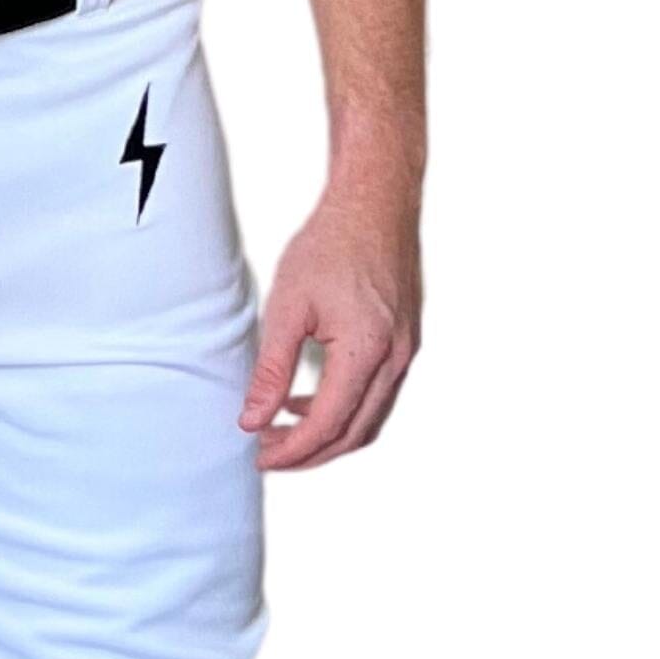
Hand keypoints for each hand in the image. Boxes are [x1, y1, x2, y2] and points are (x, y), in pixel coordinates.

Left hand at [240, 179, 421, 471]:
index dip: (292, 450)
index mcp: (367, 350)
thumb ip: (271, 371)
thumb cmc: (334, 242)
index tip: (261, 458)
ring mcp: (406, 351)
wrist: (376, 200)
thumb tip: (253, 420)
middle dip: (308, 453)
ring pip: (369, 420)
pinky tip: (306, 400)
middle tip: (268, 453)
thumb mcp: (287, 308)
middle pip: (353, 434)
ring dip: (327, 435)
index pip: (328, 424)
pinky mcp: (405, 342)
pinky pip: (377, 395)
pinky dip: (343, 410)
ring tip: (281, 430)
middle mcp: (396, 357)